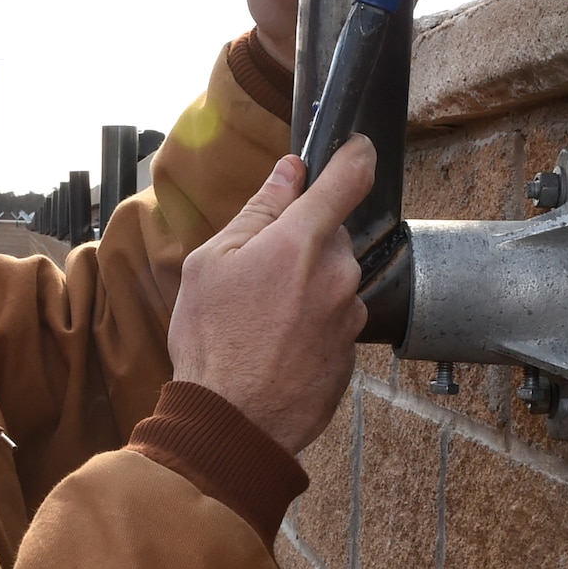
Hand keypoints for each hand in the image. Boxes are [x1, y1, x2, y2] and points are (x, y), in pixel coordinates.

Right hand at [169, 137, 375, 454]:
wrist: (232, 422)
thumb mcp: (212, 262)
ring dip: (304, 286)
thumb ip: (257, 212)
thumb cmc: (213, 341)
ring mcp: (349, 314)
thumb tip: (287, 173)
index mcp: (302, 241)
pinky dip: (309, 322)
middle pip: (331, 235)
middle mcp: (338, 273)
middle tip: (257, 270)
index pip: (349, 177)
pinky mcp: (352, 350)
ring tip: (260, 318)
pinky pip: (333, 318)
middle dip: (301, 242)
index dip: (354, 154)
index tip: (354, 146)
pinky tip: (275, 343)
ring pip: (332, 279)